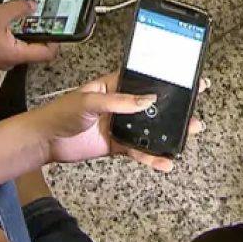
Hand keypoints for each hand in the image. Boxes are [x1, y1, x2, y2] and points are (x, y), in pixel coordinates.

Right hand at [0, 0, 58, 68]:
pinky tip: (6, 21)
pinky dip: (12, 35)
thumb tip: (34, 5)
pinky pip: (8, 47)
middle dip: (40, 33)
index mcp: (16, 55)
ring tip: (25, 15)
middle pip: (35, 50)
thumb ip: (17, 9)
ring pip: (20, 48)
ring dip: (25, 33)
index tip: (58, 26)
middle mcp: (10, 62)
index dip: (56, 41)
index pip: (47, 54)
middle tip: (43, 15)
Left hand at [40, 73, 206, 172]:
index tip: (188, 79)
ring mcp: (120, 125)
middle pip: (153, 105)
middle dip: (176, 106)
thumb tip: (148, 99)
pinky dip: (152, 156)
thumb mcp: (90, 100)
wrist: (45, 141)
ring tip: (190, 132)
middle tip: (197, 106)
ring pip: (151, 128)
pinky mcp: (117, 145)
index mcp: (114, 85)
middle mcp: (121, 104)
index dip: (166, 80)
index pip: (145, 80)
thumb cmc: (61, 112)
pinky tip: (165, 161)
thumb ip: (120, 101)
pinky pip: (139, 150)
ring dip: (170, 132)